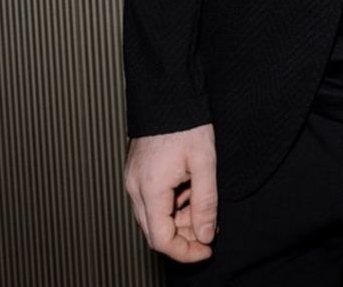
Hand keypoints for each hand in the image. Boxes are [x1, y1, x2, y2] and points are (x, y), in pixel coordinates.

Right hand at [124, 123, 217, 262]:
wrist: (168, 91)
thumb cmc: (186, 121)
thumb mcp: (204, 162)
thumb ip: (205, 202)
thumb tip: (206, 235)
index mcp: (150, 188)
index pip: (162, 239)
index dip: (185, 251)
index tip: (207, 248)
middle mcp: (135, 188)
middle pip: (155, 231)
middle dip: (183, 237)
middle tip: (210, 228)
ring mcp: (133, 179)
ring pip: (152, 217)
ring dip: (177, 220)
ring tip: (202, 205)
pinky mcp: (136, 171)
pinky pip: (150, 200)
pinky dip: (170, 205)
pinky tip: (189, 191)